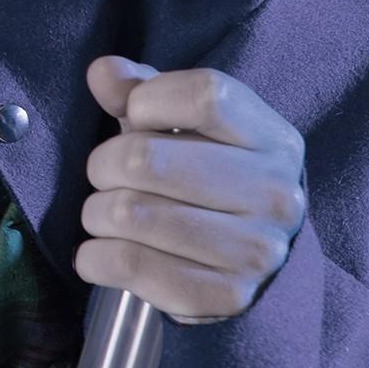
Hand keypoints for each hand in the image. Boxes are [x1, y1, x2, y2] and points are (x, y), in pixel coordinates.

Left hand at [74, 55, 308, 322]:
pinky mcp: (226, 296)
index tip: (135, 116)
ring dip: (96, 213)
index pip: (206, 96)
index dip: (148, 99)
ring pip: (129, 213)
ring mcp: (256, 251)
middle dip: (103, 165)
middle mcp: (275, 194)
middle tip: (107, 177)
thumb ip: (142, 91)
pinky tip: (100, 254)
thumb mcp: (183, 127)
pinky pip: (128, 265)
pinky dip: (94, 258)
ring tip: (107, 216)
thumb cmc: (206, 178)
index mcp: (272, 140)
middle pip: (146, 159)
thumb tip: (103, 71)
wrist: (253, 267)